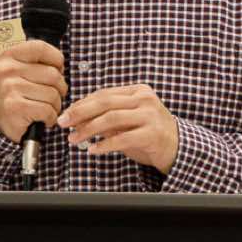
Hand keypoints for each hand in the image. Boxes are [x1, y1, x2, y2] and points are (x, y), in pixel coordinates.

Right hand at [0, 40, 66, 143]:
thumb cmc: (13, 94)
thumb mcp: (19, 71)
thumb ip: (37, 62)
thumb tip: (61, 66)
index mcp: (8, 57)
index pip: (41, 48)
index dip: (56, 60)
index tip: (56, 70)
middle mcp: (7, 70)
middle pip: (53, 75)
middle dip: (59, 89)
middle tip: (50, 96)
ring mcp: (10, 89)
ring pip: (53, 95)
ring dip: (55, 106)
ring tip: (44, 108)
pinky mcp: (15, 108)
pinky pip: (48, 111)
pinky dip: (50, 118)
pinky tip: (42, 118)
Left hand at [59, 84, 178, 173]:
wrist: (178, 148)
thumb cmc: (149, 133)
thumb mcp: (127, 121)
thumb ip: (106, 118)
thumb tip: (77, 119)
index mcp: (137, 91)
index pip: (103, 94)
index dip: (82, 103)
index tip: (67, 114)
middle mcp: (144, 99)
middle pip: (104, 102)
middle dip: (80, 113)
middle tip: (63, 122)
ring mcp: (150, 116)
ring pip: (111, 119)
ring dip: (88, 130)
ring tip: (74, 139)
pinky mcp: (152, 134)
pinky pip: (122, 138)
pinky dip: (104, 145)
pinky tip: (92, 150)